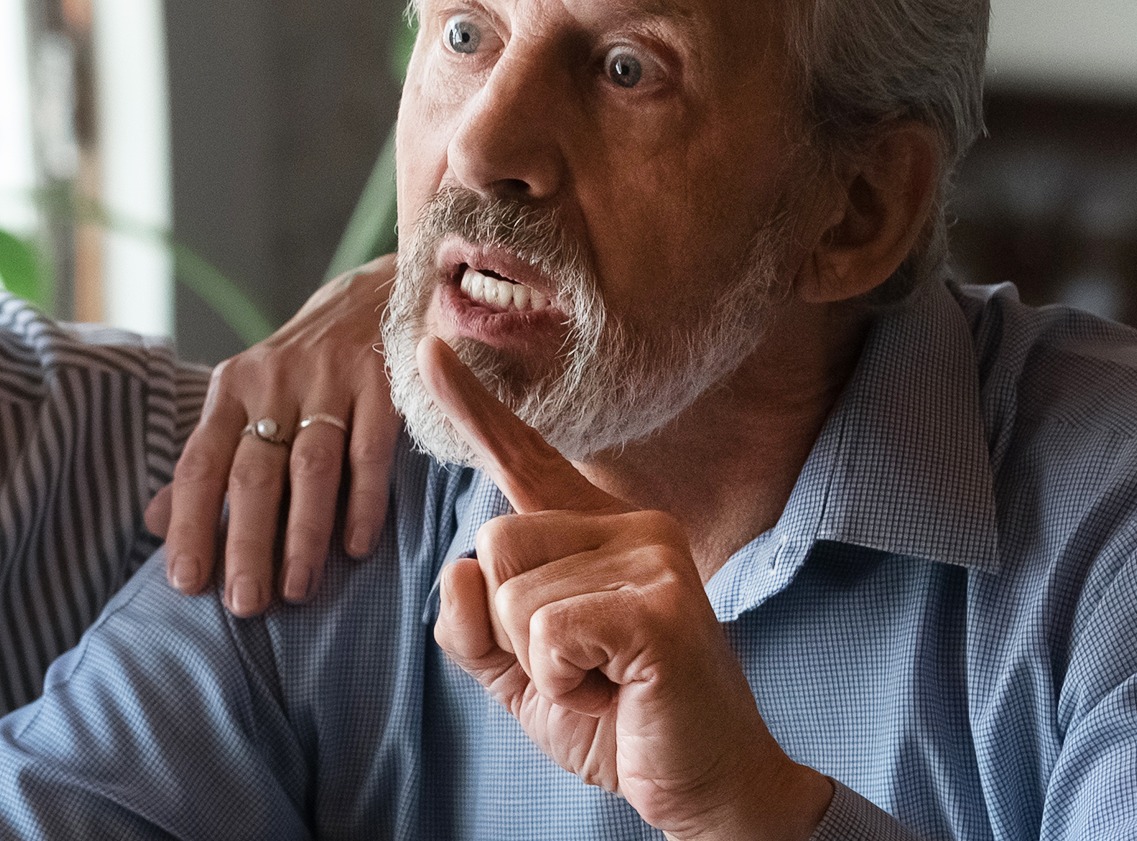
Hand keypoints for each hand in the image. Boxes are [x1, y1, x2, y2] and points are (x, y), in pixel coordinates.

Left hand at [145, 255, 398, 616]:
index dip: (190, 524)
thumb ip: (207, 461)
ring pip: (310, 467)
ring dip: (303, 534)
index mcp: (231, 390)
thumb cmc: (301, 370)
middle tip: (245, 604)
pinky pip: (370, 451)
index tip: (186, 583)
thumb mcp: (245, 401)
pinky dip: (363, 502)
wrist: (376, 297)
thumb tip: (154, 524)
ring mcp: (330, 380)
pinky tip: (356, 547)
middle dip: (246, 543)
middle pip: (253, 473)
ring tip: (298, 590)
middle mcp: (273, 382)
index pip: (199, 464)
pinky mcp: (382, 383)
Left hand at [420, 337, 831, 840]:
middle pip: (492, 542)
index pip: (524, 460)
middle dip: (511, 629)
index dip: (474, 407)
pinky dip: (562, 681)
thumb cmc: (619, 722)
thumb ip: (477, 627)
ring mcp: (653, 556)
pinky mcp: (661, 603)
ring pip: (512, 592)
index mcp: (598, 532)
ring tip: (605, 680)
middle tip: (584, 668)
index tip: (431, 347)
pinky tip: (617, 690)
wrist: (704, 788)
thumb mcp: (523, 676)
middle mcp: (632, 524)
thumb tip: (459, 568)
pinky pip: (546, 631)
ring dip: (540, 664)